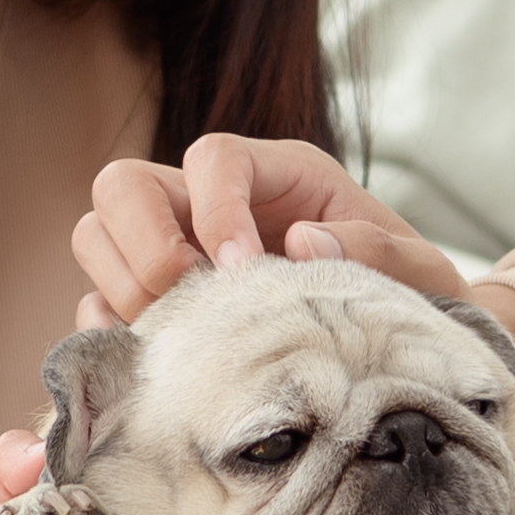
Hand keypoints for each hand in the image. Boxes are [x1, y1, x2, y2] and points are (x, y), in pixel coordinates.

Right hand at [74, 133, 466, 321]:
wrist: (396, 348)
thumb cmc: (406, 295)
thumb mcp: (418, 270)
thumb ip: (380, 251)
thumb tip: (304, 242)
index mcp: (278, 176)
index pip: (214, 157)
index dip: (214, 208)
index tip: (240, 270)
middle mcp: (213, 202)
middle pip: (125, 184)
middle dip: (144, 244)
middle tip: (188, 298)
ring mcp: (174, 249)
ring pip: (97, 233)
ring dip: (123, 286)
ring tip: (179, 331)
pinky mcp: (154, 303)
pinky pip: (96, 301)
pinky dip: (109, 330)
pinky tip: (156, 357)